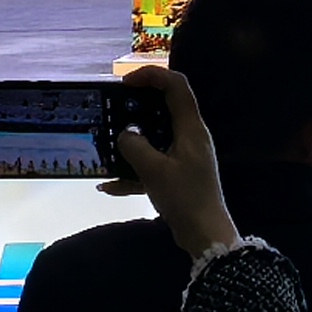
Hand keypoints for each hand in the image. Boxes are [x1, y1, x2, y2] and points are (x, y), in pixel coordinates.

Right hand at [100, 67, 240, 264]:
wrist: (204, 234)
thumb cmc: (184, 197)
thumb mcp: (154, 171)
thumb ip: (135, 147)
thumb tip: (125, 134)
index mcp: (191, 128)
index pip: (176, 86)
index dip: (152, 76)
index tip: (125, 82)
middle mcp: (190, 137)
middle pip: (164, 109)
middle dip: (138, 107)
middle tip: (113, 110)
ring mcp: (185, 156)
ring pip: (156, 138)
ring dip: (132, 142)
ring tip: (107, 146)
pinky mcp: (179, 176)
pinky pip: (153, 165)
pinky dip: (133, 173)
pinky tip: (109, 187)